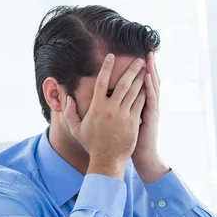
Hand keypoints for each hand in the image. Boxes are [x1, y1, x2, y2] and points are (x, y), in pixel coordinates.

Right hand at [64, 54, 145, 177]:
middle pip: (122, 83)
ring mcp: (123, 115)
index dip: (106, 67)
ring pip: (134, 92)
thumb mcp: (76, 129)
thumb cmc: (91, 144)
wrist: (107, 160)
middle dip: (131, 69)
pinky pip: (140, 103)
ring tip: (145, 69)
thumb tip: (68, 99)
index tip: (111, 56)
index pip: (101, 82)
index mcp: (96, 107)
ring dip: (140, 78)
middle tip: (138, 59)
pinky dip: (144, 93)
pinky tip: (148, 86)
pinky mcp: (133, 122)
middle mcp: (110, 109)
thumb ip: (70, 113)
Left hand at [132, 51, 168, 182]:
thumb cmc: (129, 140)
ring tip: (148, 57)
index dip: (139, 70)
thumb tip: (110, 98)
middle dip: (147, 65)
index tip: (136, 56)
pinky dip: (150, 87)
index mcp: (139, 104)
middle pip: (149, 80)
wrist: (141, 156)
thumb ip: (121, 108)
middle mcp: (147, 104)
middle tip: (146, 50)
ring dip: (151, 71)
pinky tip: (147, 76)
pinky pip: (150, 99)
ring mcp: (150, 109)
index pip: (140, 83)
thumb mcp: (126, 122)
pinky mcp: (151, 117)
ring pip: (152, 87)